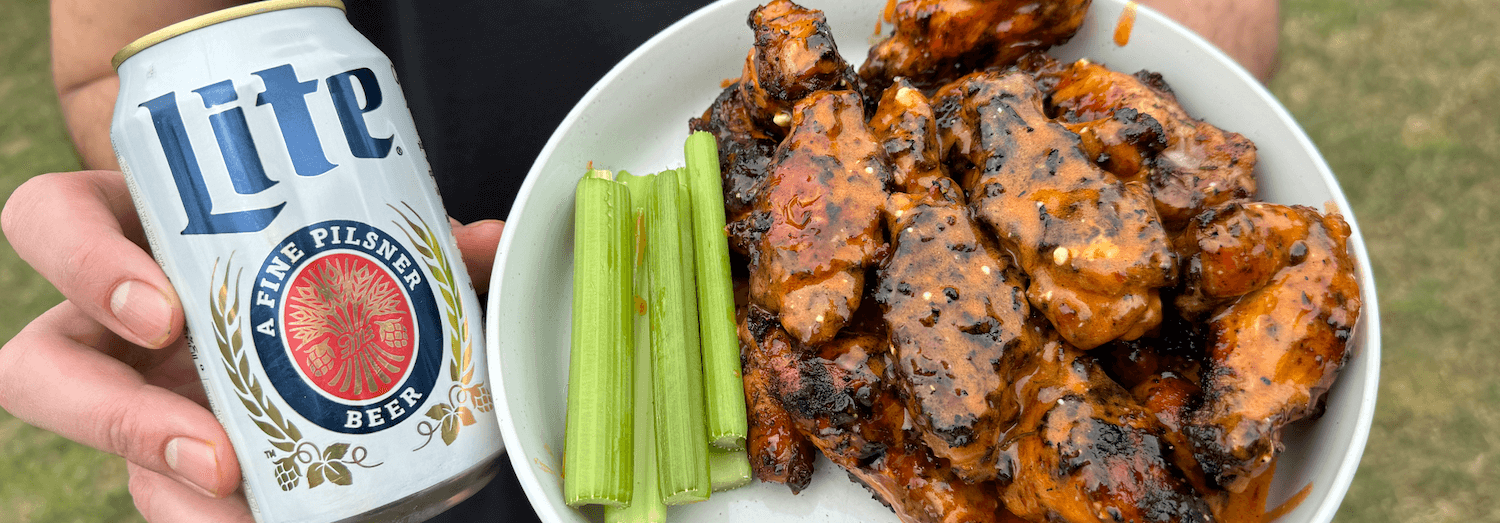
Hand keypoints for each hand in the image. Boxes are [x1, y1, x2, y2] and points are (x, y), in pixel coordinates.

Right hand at [0, 170, 504, 521]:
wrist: (283, 281)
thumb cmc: (295, 239)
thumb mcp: (337, 223)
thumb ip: (407, 236)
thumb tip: (485, 245)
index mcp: (133, 230)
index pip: (53, 222)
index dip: (85, 265)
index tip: (167, 311)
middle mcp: (108, 319)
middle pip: (39, 367)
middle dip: (113, 416)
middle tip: (212, 450)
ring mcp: (130, 391)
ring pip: (94, 450)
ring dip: (165, 489)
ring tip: (245, 509)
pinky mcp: (165, 451)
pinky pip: (164, 496)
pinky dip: (215, 518)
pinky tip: (272, 522)